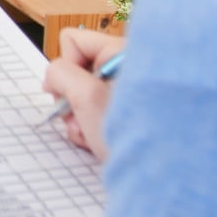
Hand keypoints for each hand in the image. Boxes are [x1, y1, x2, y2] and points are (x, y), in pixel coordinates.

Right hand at [43, 28, 124, 161]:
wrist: (163, 174)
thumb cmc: (135, 134)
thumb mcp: (86, 96)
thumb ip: (60, 74)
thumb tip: (53, 76)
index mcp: (123, 51)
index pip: (73, 42)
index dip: (65, 67)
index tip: (70, 91)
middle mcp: (128, 66)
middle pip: (77, 69)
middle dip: (71, 97)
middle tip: (81, 118)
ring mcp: (130, 91)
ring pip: (84, 94)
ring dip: (79, 118)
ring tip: (91, 135)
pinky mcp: (131, 112)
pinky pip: (97, 111)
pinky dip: (91, 128)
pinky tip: (98, 142)